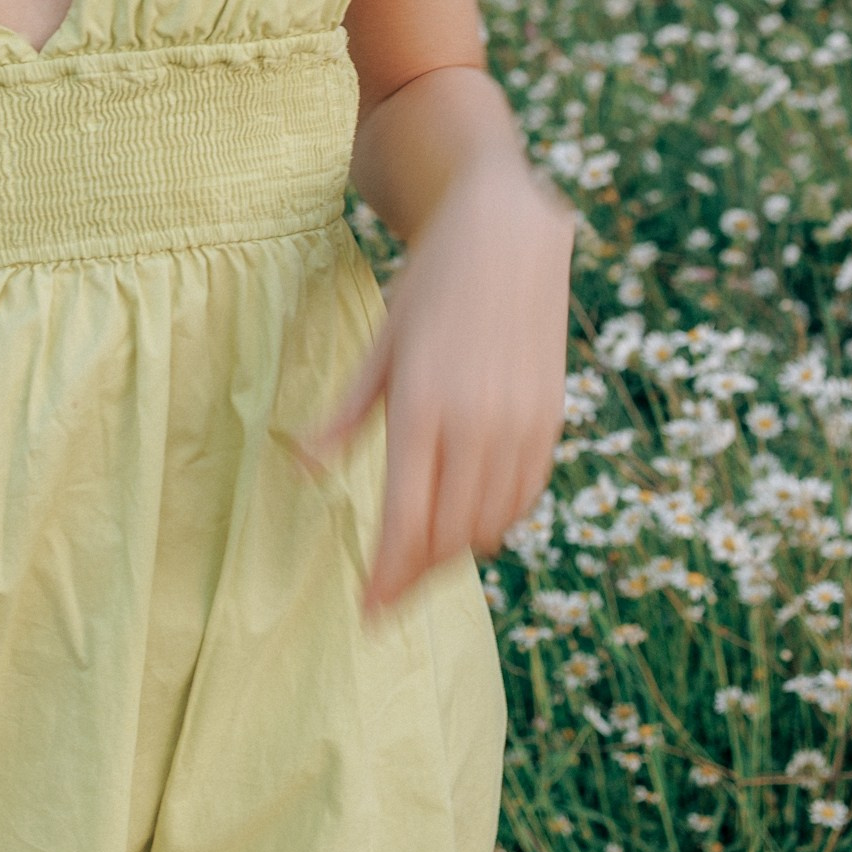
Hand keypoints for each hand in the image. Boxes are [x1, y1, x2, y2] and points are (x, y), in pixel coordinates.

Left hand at [304, 156, 571, 610]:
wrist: (510, 238)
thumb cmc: (431, 288)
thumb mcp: (380, 344)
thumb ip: (346, 414)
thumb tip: (301, 465)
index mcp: (423, 406)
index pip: (407, 519)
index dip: (388, 576)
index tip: (369, 613)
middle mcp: (476, 424)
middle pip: (448, 536)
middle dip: (416, 575)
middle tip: (387, 594)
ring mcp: (520, 426)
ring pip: (490, 525)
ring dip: (454, 553)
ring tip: (421, 561)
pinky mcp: (549, 421)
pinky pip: (524, 497)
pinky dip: (495, 521)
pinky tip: (468, 521)